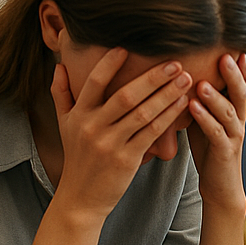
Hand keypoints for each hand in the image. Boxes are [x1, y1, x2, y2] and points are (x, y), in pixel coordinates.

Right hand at [51, 48, 191, 219]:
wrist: (81, 198)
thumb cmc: (77, 157)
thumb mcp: (64, 125)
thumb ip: (61, 94)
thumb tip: (59, 65)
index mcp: (79, 115)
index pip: (94, 83)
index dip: (109, 64)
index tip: (127, 47)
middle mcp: (93, 127)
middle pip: (126, 96)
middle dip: (152, 78)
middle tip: (174, 62)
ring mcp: (110, 144)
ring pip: (143, 114)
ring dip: (167, 95)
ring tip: (185, 79)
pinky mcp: (127, 159)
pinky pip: (152, 133)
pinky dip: (168, 117)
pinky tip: (182, 104)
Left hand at [186, 52, 245, 214]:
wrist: (221, 186)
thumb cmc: (210, 148)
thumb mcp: (206, 117)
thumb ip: (202, 95)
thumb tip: (183, 69)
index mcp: (234, 109)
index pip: (241, 82)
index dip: (240, 64)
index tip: (233, 42)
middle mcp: (239, 119)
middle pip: (240, 91)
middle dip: (233, 73)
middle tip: (224, 54)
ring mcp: (234, 135)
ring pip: (229, 111)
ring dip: (215, 95)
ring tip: (202, 81)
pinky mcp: (224, 152)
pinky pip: (216, 132)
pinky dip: (204, 118)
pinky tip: (192, 107)